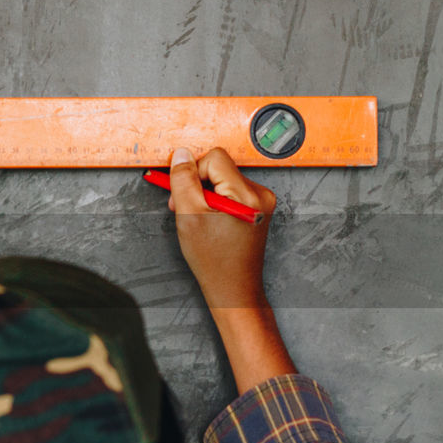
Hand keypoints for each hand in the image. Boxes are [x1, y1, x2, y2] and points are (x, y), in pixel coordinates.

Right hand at [165, 147, 293, 393]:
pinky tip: (210, 221)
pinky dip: (216, 202)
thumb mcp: (188, 216)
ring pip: (223, 180)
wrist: (233, 287)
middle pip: (220, 168)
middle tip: (185, 208)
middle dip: (198, 184)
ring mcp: (262, 202)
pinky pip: (231, 191)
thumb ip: (183, 181)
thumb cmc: (213, 259)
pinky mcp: (258, 209)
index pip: (214, 158)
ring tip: (198, 218)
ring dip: (205, 194)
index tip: (183, 193)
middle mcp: (260, 194)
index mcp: (247, 194)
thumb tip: (181, 154)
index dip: (193, 172)